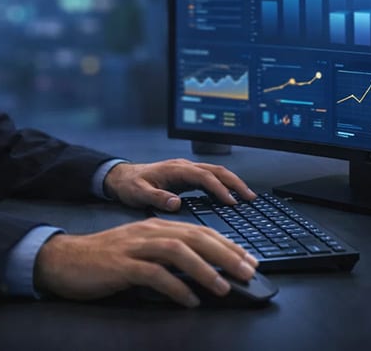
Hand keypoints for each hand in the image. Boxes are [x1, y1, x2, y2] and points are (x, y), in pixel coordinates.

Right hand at [33, 217, 258, 306]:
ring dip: (204, 269)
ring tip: (223, 287)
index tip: (248, 259)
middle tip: (247, 272)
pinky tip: (189, 300)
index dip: (227, 244)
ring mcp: (134, 247)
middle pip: (194, 237)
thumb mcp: (140, 252)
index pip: (200, 231)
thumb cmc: (104, 260)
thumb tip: (201, 272)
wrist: (63, 260)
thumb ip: (168, 257)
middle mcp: (148, 232)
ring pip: (177, 252)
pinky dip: (175, 287)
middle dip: (225, 254)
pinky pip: (153, 274)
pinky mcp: (121, 265)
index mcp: (156, 227)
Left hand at [103, 159, 255, 211]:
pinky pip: (210, 178)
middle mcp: (184, 167)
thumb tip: (176, 203)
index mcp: (175, 169)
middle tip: (250, 197)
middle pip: (216, 171)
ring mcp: (186, 171)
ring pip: (216, 172)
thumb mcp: (138, 193)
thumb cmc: (129, 185)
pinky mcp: (186, 177)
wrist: (120, 177)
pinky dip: (224, 186)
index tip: (231, 202)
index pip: (204, 176)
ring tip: (247, 196)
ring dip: (233, 183)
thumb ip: (156, 198)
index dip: (219, 189)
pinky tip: (230, 197)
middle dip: (235, 183)